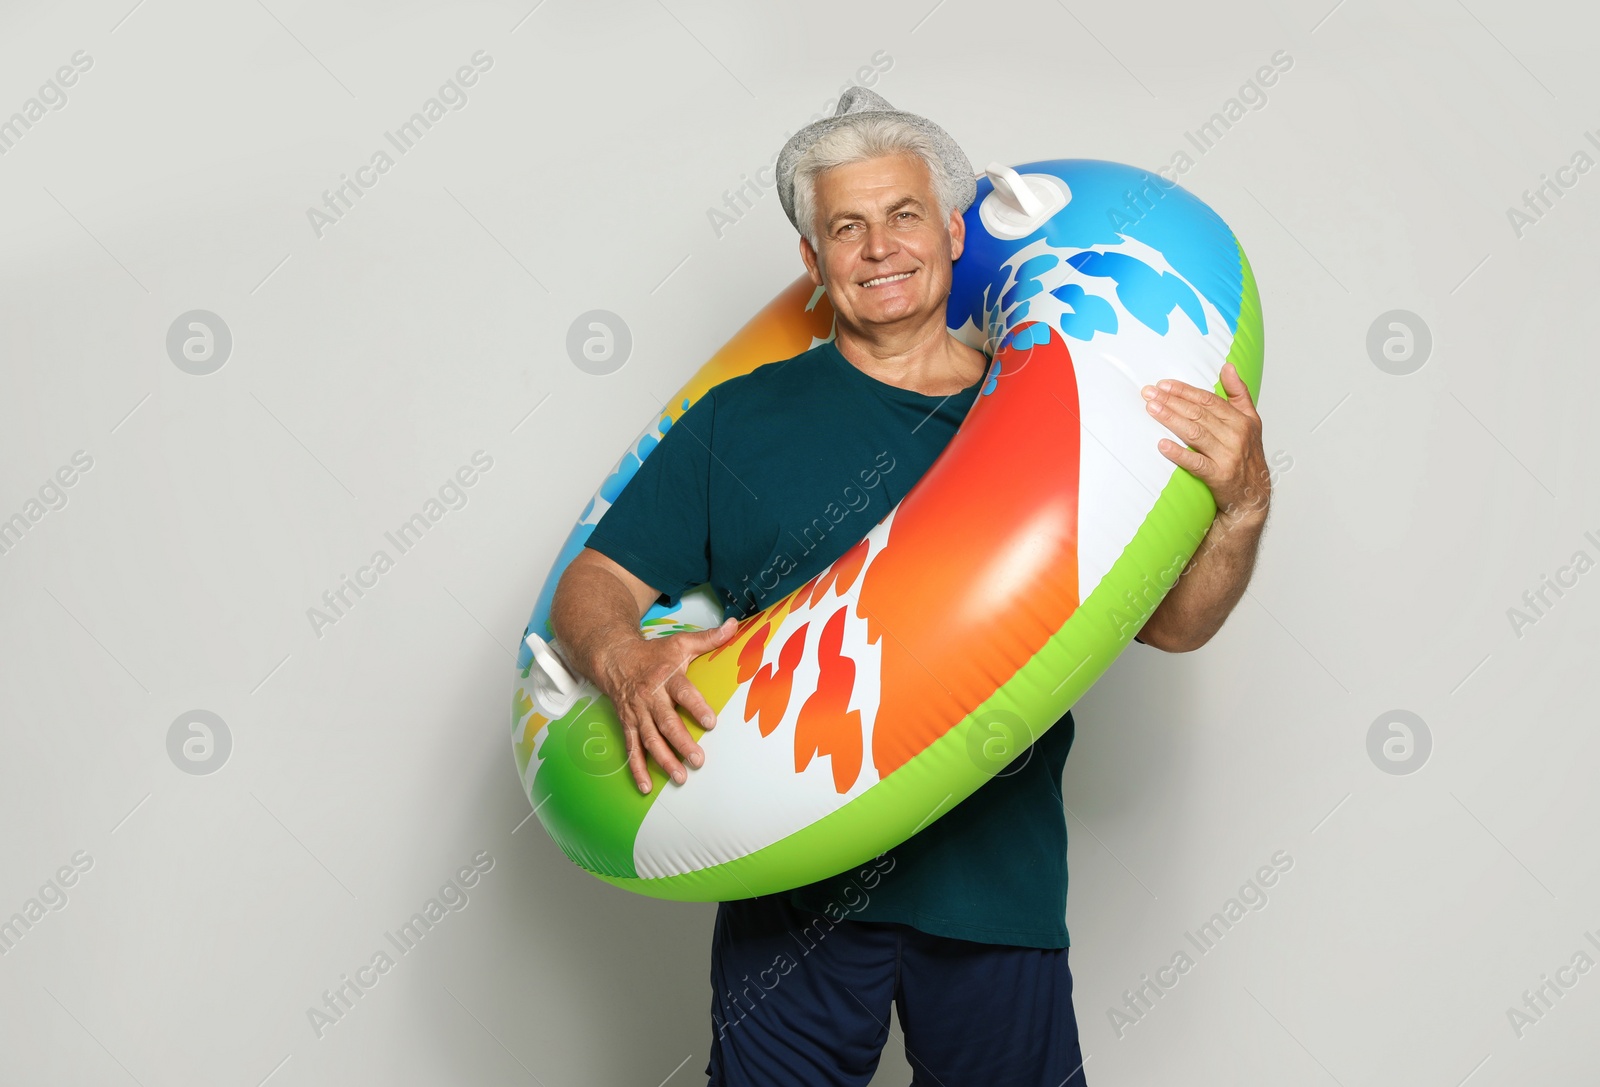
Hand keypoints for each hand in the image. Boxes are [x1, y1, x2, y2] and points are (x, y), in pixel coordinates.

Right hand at [594, 617, 738, 793]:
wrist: (614, 658)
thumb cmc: (653, 654)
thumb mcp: (680, 642)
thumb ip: (708, 638)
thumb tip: (734, 625)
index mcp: (666, 677)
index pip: (683, 692)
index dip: (696, 706)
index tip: (711, 721)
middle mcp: (650, 698)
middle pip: (667, 723)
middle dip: (682, 743)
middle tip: (698, 760)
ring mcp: (637, 714)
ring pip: (650, 740)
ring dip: (664, 760)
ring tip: (680, 777)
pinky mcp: (627, 725)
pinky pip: (631, 749)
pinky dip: (637, 768)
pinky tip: (646, 786)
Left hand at [1141, 361, 1268, 524]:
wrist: (1253, 496)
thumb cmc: (1247, 456)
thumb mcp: (1251, 422)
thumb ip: (1239, 393)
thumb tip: (1228, 366)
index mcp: (1241, 420)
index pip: (1208, 400)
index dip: (1185, 391)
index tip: (1163, 384)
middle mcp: (1236, 436)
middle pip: (1199, 414)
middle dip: (1172, 401)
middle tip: (1149, 393)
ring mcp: (1228, 456)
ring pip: (1195, 433)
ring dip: (1171, 419)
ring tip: (1152, 409)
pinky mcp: (1219, 476)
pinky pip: (1196, 463)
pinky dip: (1179, 453)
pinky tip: (1162, 445)